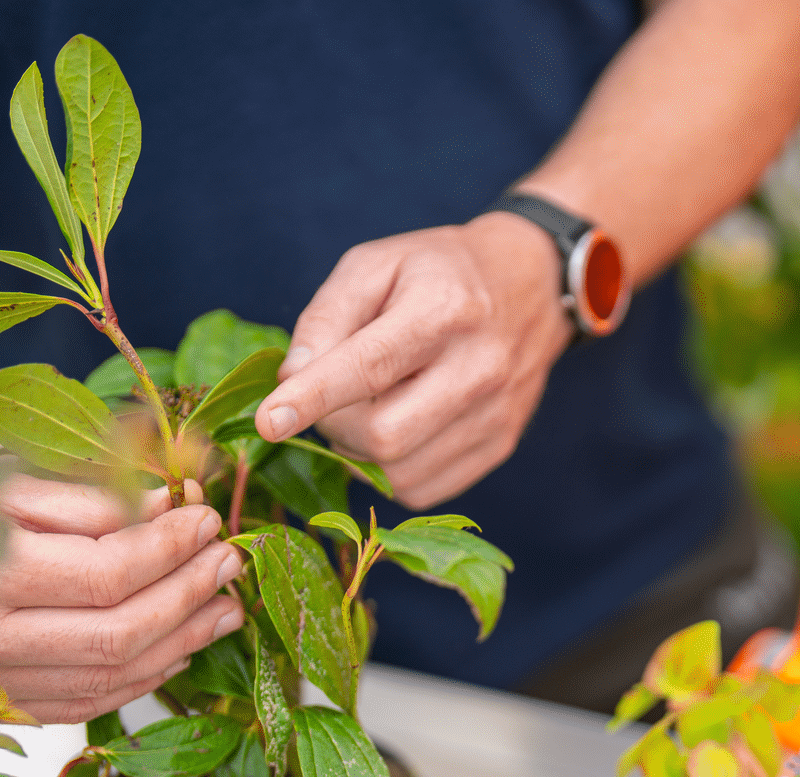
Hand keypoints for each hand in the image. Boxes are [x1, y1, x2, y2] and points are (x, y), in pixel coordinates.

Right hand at [0, 452, 242, 722]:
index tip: (208, 520)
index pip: (105, 575)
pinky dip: (137, 680)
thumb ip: (88, 502)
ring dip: (179, 646)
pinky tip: (176, 649)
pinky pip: (79, 707)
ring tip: (224, 609)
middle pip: (115, 635)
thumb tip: (173, 510)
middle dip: (188, 597)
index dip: (170, 550)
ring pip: (106, 681)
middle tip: (230, 563)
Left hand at [253, 211, 569, 508]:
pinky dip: (390, 472)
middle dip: (335, 426)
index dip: (314, 398)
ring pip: (400, 472)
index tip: (268, 421)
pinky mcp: (501, 444)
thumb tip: (292, 379)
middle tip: (328, 398)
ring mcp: (497, 412)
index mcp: (446, 307)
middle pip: (385, 435)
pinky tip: (395, 430)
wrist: (532, 286)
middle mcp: (480, 366)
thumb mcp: (376, 264)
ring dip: (361, 452)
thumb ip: (327, 315)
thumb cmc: (439, 271)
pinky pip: (425, 489)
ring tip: (368, 408)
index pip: (370, 366)